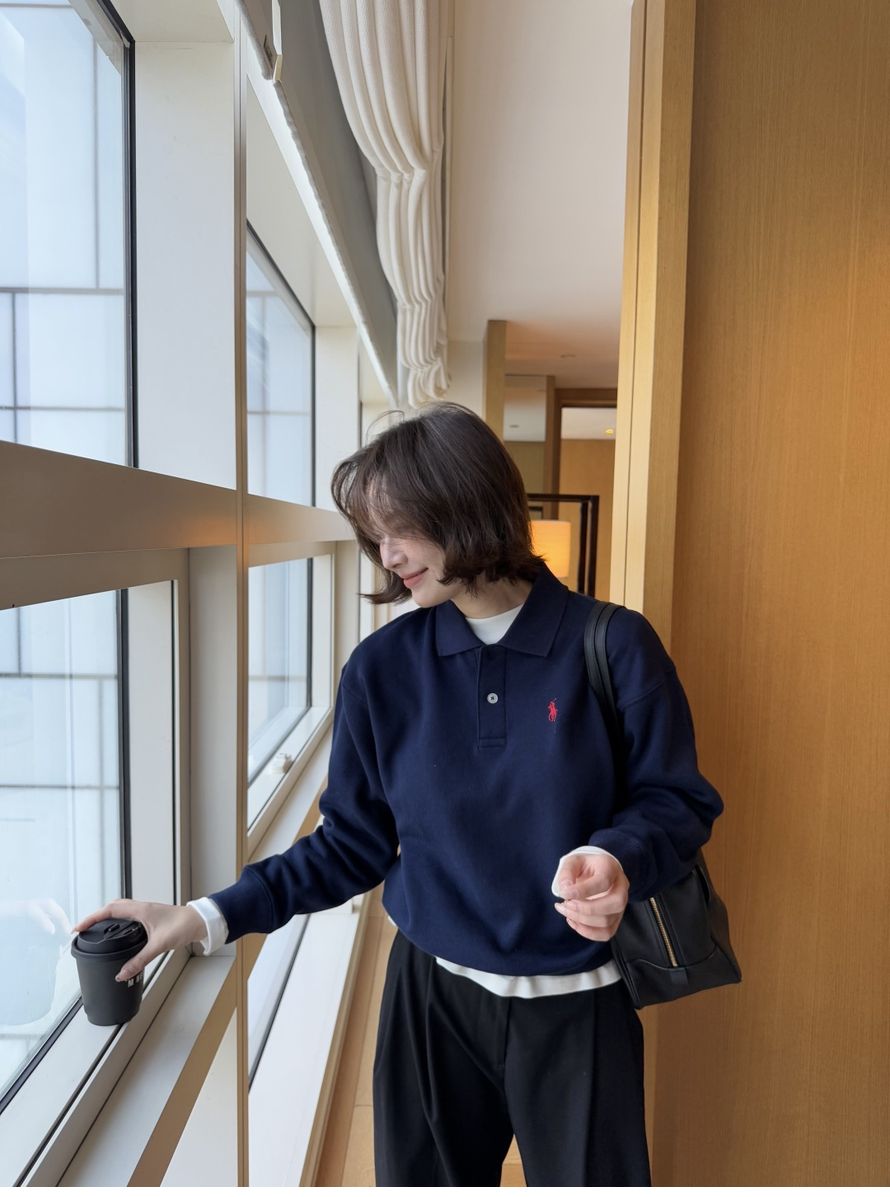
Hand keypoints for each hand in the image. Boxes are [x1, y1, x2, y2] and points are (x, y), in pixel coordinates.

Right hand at [72, 900, 204, 982]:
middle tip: (84, 929)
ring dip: (106, 916)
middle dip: (96, 916)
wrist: (199, 921)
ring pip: (120, 909)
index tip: (78, 928)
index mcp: (140, 910)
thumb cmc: (183, 926)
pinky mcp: (150, 916)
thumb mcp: (159, 945)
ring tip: (95, 928)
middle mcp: (141, 907)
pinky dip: (118, 919)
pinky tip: (118, 930)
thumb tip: (121, 974)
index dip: (91, 918)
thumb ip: (139, 960)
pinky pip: (128, 914)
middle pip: (112, 906)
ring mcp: (146, 911)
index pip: (109, 910)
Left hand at [554, 853, 628, 941]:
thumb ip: (566, 873)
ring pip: (608, 921)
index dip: (582, 891)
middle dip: (586, 909)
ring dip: (582, 921)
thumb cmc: (583, 866)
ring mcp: (621, 905)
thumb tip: (565, 890)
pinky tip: (573, 921)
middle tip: (566, 904)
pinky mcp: (616, 919)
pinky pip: (606, 933)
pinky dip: (587, 932)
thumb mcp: (572, 862)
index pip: (603, 882)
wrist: (593, 872)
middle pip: (615, 903)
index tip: (563, 893)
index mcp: (610, 868)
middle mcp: (621, 886)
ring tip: (566, 911)